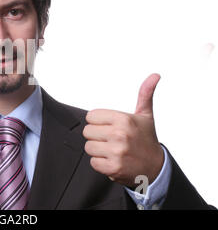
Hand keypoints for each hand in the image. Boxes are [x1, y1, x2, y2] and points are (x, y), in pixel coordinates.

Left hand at [82, 73, 163, 187]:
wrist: (156, 168)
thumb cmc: (146, 139)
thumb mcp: (145, 115)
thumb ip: (145, 93)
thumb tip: (155, 75)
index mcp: (124, 119)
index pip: (91, 116)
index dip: (98, 122)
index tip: (109, 127)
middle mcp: (120, 135)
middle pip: (87, 132)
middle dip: (97, 136)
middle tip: (110, 139)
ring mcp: (116, 152)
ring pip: (89, 147)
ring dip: (98, 150)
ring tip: (112, 150)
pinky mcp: (113, 168)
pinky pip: (93, 162)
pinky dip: (100, 163)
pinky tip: (112, 160)